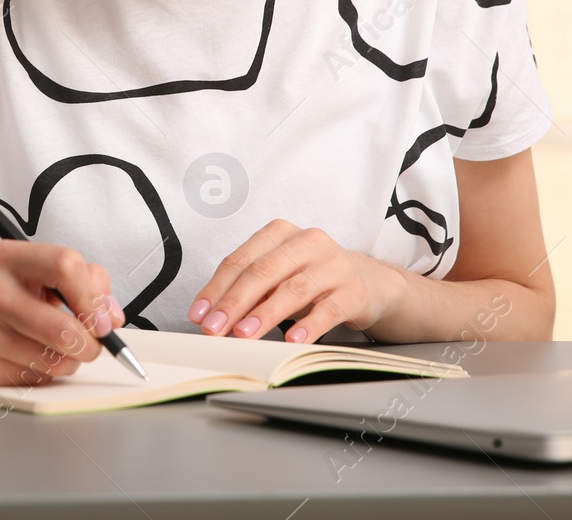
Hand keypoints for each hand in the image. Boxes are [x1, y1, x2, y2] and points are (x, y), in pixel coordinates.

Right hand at [0, 240, 125, 385]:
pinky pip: (30, 379)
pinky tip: (25, 359)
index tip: (103, 318)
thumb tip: (112, 315)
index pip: (67, 266)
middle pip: (63, 326)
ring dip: (67, 363)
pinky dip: (41, 374)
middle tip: (91, 346)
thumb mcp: (26, 271)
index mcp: (7, 257)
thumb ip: (77, 281)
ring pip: (52, 361)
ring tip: (56, 352)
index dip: (94, 297)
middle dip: (89, 345)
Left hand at [187, 220, 406, 342]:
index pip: (241, 260)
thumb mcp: (280, 275)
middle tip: (215, 328)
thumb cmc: (315, 278)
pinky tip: (293, 339)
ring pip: (293, 289)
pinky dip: (308, 325)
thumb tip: (210, 316)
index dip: (216, 288)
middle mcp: (308, 242)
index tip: (199, 314)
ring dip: (265, 314)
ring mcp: (333, 264)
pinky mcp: (354, 290)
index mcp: (281, 233)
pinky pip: (328, 309)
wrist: (372, 283)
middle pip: (263, 272)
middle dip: (234, 303)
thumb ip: (249, 289)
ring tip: (244, 334)